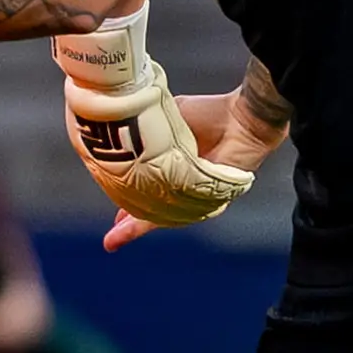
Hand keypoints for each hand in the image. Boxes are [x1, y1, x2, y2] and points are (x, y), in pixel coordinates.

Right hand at [100, 88, 287, 247]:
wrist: (241, 119)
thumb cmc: (211, 114)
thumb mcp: (168, 119)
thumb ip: (148, 127)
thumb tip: (123, 129)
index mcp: (173, 166)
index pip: (147, 188)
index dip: (128, 199)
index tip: (112, 208)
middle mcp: (184, 183)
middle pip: (153, 209)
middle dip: (130, 223)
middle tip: (110, 237)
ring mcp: (196, 194)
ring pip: (163, 217)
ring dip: (137, 226)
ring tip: (116, 237)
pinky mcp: (210, 199)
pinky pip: (181, 214)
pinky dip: (156, 219)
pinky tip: (132, 226)